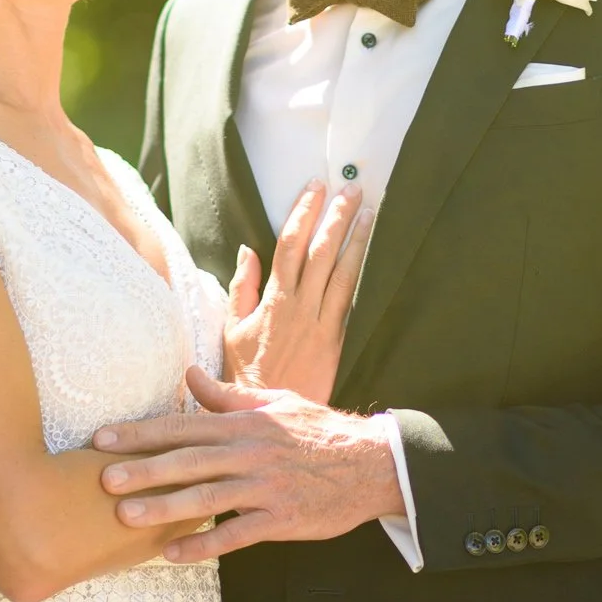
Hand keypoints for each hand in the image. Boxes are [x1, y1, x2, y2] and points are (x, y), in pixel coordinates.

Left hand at [93, 365, 404, 562]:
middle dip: (143, 468)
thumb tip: (188, 374)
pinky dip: (205, 545)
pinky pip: (237, 535)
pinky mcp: (281, 517)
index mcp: (244, 423)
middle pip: (188, 460)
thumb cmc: (318, 431)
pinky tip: (173, 555)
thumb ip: (227, 396)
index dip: (142, 432)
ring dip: (164, 507)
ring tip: (126, 516)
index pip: (183, 425)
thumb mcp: (274, 403)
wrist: (371, 464)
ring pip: (207, 497)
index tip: (103, 439)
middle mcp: (250, 451)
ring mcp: (265, 486)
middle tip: (102, 478)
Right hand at [224, 180, 372, 404]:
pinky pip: (350, 300)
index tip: (314, 188)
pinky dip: (359, 274)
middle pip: (320, 251)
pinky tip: (369, 255)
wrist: (268, 413)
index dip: (303, 212)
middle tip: (350, 188)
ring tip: (368, 211)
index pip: (289, 244)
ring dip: (356, 239)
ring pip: (341, 272)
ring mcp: (320, 322)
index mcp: (272, 299)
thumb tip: (248, 250)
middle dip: (335, 216)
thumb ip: (242, 287)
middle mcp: (298, 305)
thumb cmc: (247, 372)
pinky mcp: (336, 339)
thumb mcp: (232, 329)